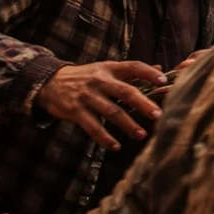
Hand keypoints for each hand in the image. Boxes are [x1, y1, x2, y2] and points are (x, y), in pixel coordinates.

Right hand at [35, 60, 165, 150]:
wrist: (49, 82)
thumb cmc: (86, 77)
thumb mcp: (106, 69)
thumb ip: (131, 71)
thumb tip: (160, 68)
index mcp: (109, 69)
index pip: (133, 67)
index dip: (149, 73)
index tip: (164, 81)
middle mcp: (99, 81)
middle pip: (125, 92)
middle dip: (143, 104)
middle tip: (158, 115)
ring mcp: (87, 96)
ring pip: (111, 112)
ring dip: (128, 125)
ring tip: (141, 135)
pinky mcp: (75, 111)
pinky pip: (92, 126)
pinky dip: (104, 138)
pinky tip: (115, 146)